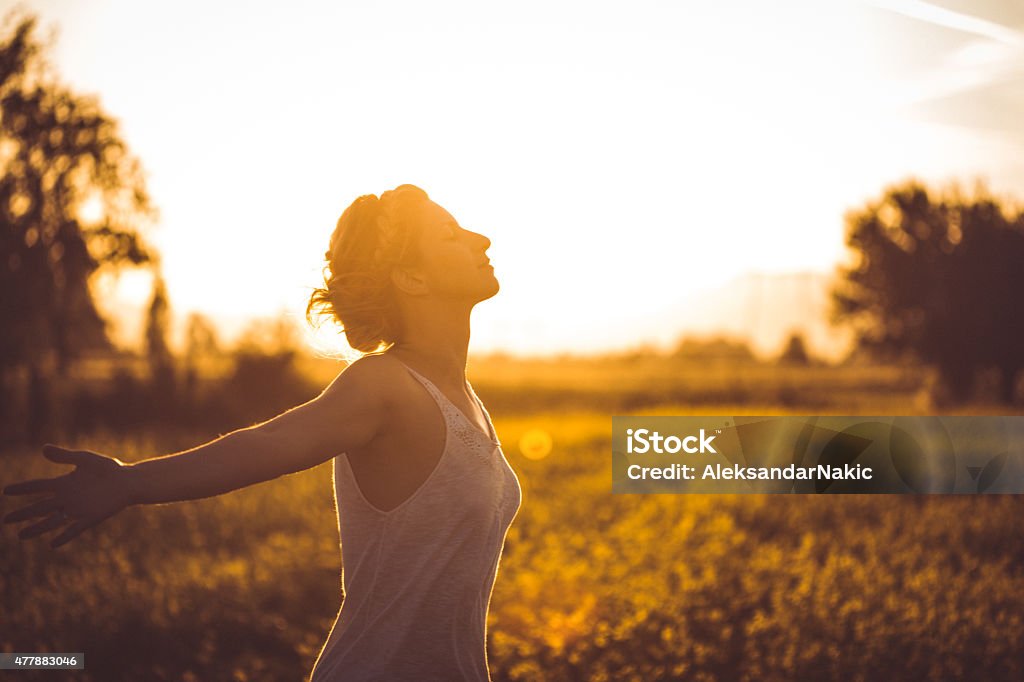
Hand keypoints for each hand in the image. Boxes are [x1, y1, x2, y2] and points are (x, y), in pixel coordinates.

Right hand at [3, 444, 133, 548]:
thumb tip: (43, 448)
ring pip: (52, 521)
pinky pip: (74, 529)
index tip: (6, 491)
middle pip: (40, 507)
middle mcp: (67, 498)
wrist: (129, 481)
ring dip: (37, 528)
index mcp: (64, 483)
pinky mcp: (90, 518)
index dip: (22, 489)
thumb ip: (65, 456)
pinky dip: (64, 536)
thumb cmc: (108, 468)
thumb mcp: (85, 460)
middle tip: (6, 519)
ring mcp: (77, 509)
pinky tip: (52, 543)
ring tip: (20, 535)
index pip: (38, 487)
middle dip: (23, 513)